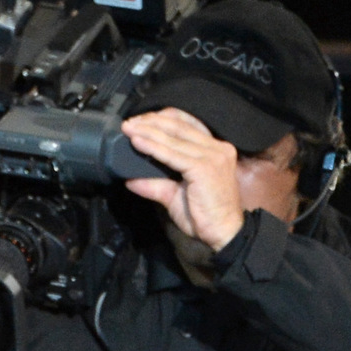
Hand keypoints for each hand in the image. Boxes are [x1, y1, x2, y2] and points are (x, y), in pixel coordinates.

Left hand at [122, 108, 246, 251]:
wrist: (223, 231)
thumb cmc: (203, 215)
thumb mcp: (174, 195)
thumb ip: (154, 185)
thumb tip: (130, 180)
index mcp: (214, 149)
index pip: (187, 125)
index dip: (162, 120)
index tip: (140, 121)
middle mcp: (217, 148)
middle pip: (179, 126)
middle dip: (151, 122)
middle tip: (128, 123)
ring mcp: (212, 156)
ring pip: (174, 138)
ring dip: (148, 132)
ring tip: (128, 128)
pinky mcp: (203, 168)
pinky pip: (172, 155)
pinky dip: (152, 148)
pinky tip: (137, 142)